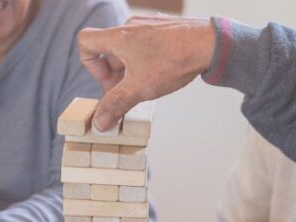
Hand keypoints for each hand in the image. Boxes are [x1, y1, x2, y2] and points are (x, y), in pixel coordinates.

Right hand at [77, 15, 215, 130]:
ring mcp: (148, 24)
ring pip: (128, 47)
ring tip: (146, 84)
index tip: (108, 81)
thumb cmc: (174, 60)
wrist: (209, 44)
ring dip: (130, 68)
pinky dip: (146, 59)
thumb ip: (116, 104)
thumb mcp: (140, 88)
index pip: (86, 41)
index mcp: (118, 36)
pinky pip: (146, 43)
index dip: (90, 64)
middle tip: (127, 92)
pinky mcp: (164, 27)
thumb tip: (99, 122)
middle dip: (114, 73)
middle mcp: (130, 26)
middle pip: (109, 49)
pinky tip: (161, 72)